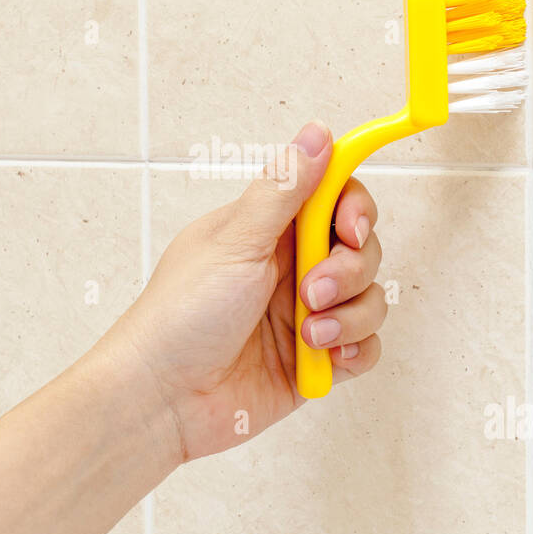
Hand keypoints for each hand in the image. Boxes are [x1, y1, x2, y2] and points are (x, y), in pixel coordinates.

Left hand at [107, 121, 386, 461]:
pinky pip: (364, 346)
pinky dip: (353, 350)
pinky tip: (323, 357)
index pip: (334, 196)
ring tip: (308, 335)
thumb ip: (284, 190)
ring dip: (349, 315)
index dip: (353, 208)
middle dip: (349, 270)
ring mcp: (305, 313)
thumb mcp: (234, 242)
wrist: (163, 400)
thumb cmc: (180, 316)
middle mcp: (290, 267)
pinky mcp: (314, 359)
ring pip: (369, 298)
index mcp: (267, 229)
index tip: (349, 228)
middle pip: (361, 248)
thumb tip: (317, 133)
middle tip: (311, 291)